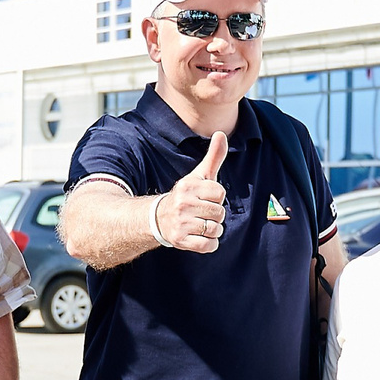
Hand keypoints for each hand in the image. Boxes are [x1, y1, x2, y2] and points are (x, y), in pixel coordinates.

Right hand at [154, 131, 228, 252]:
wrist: (159, 219)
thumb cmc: (186, 196)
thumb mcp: (199, 175)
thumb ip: (213, 156)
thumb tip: (221, 133)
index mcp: (188, 186)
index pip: (220, 193)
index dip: (216, 198)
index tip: (204, 198)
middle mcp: (182, 203)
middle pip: (220, 213)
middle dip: (215, 215)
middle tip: (200, 213)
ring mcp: (181, 223)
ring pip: (216, 229)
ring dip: (213, 230)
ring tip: (199, 224)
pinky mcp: (180, 241)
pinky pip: (209, 246)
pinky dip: (209, 244)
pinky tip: (199, 237)